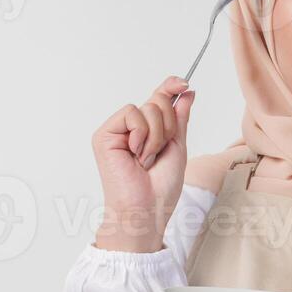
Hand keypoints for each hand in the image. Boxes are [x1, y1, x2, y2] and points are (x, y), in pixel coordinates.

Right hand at [91, 76, 195, 251]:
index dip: (170, 87)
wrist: (146, 208)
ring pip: (146, 108)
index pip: (157, 99)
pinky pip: (131, 114)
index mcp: (147, 130)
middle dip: (167, 127)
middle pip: (157, 101)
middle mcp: (130, 128)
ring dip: (156, 136)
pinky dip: (142, 135)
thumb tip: (186, 92)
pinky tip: (136, 154)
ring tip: (146, 158)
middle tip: (158, 153)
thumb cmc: (161, 186)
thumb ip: (179, 118)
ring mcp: (116, 130)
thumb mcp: (177, 146)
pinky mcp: (104, 134)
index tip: (184, 82)